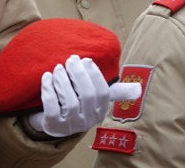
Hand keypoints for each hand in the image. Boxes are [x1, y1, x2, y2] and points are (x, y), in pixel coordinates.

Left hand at [26, 55, 141, 137]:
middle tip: (71, 59)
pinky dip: (49, 90)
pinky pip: (52, 107)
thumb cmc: (78, 104)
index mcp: (100, 111)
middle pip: (87, 95)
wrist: (53, 123)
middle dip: (79, 74)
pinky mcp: (53, 125)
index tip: (86, 60)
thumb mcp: (95, 99)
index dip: (95, 75)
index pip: (103, 92)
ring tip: (58, 68)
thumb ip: (114, 92)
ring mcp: (70, 125)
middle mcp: (87, 121)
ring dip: (63, 81)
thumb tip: (138, 89)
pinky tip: (46, 77)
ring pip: (70, 101)